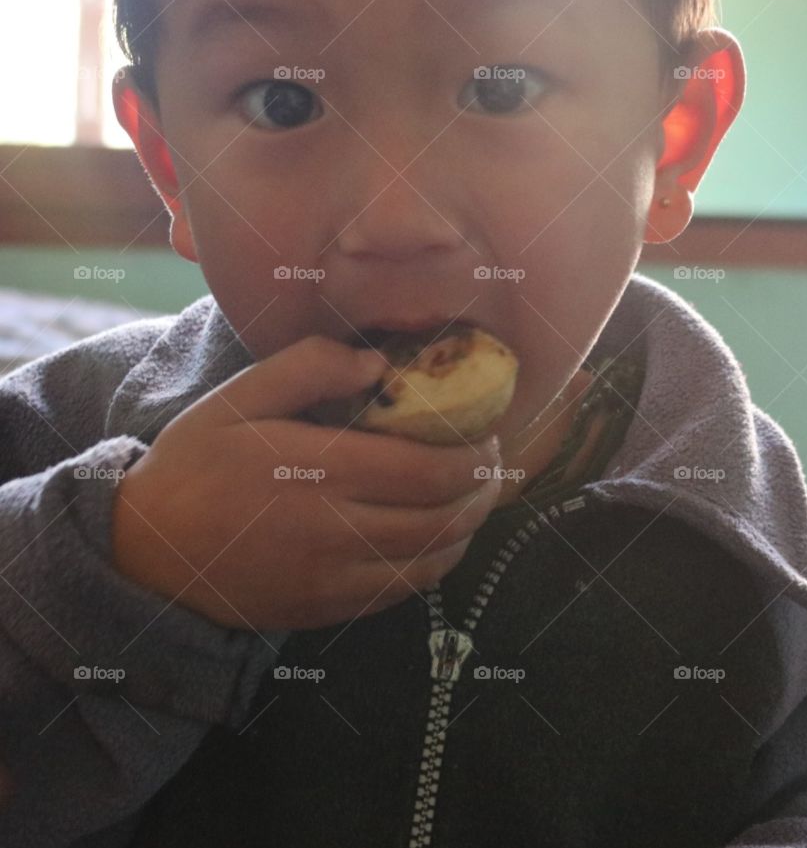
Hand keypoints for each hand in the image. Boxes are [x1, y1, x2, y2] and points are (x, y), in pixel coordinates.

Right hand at [111, 335, 502, 629]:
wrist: (147, 552)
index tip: (486, 433)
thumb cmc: (195, 463)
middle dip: (483, 491)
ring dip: (467, 530)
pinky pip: (401, 592)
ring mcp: (333, 577)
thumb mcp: (238, 397)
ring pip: (431, 562)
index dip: (473, 455)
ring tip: (474, 500)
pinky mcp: (326, 609)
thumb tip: (377, 365)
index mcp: (320, 469)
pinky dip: (434, 565)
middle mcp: (337, 529)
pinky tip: (437, 540)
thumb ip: (307, 367)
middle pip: (443, 518)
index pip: (430, 469)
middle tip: (492, 464)